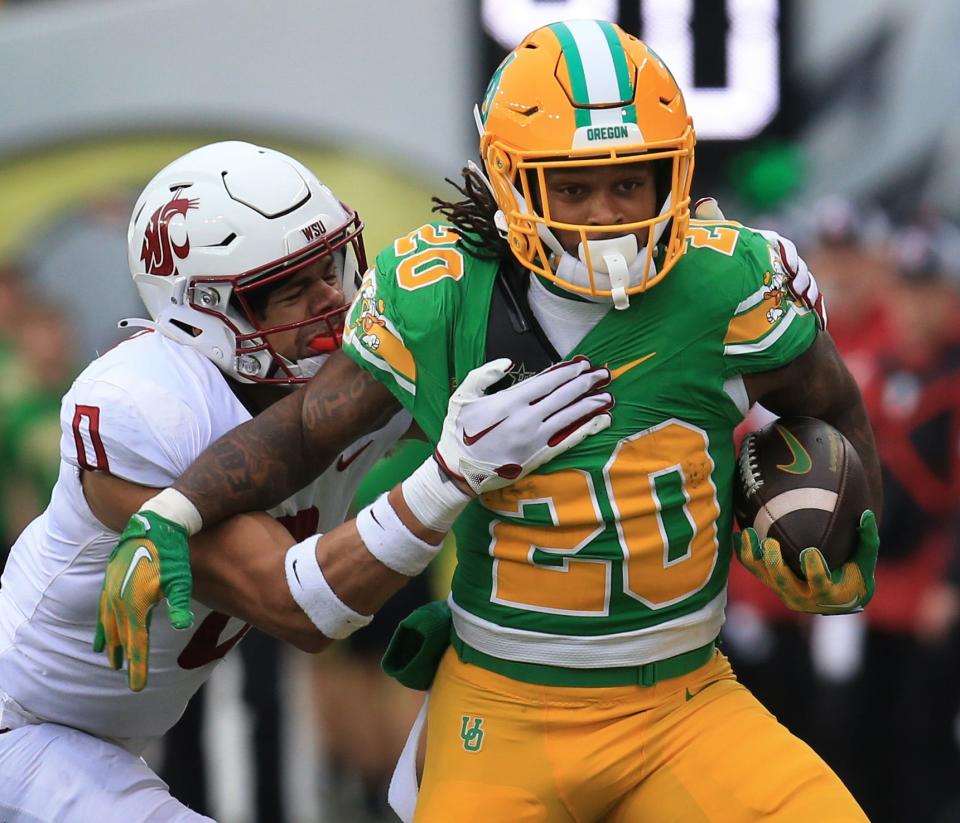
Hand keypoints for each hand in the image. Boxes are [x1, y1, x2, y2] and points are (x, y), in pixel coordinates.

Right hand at [94, 509, 193, 690]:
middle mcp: (119, 601)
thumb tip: (183, 626)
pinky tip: (103, 628)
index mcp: (136, 605)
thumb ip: (181, 604)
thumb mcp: (180, 580)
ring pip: (107, 623)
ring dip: (109, 642)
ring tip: (108, 657)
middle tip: (124, 676)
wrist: (153, 524)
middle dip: (123, 658)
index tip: (137, 688)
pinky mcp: (111, 579)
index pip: (137, 644)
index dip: (137, 667)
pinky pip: (102, 608)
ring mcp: (112, 589)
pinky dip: (101, 623)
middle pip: (121, 637)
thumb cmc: (172, 553)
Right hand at [435, 357, 612, 494]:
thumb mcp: (463, 397)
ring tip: (608, 394)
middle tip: (602, 373)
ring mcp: (536, 438)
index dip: (566, 372)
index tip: (581, 364)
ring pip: (570, 416)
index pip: (545, 382)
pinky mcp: (540, 455)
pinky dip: (587, 428)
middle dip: (585, 383)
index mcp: (509, 402)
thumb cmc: (459, 431)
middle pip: (563, 396)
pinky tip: (600, 420)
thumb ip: (484, 374)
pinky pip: (569, 439)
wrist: (459, 471)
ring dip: (591, 403)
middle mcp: (526, 418)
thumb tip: (508, 362)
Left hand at [693, 197, 826, 329]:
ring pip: (805, 278)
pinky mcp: (796, 294)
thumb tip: (705, 202)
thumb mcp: (725, 242)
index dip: (786, 253)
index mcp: (769, 245)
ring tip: (800, 296)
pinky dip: (811, 298)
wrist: (735, 291)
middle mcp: (783, 259)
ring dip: (806, 286)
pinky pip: (809, 294)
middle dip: (799, 272)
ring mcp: (792, 276)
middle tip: (794, 284)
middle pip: (797, 263)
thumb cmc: (732, 259)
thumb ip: (717, 221)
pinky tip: (807, 304)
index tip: (786, 264)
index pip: (781, 245)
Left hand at [735, 510, 878, 613]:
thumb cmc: (854, 575)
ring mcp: (783, 590)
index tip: (810, 552)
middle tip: (770, 544)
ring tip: (748, 533)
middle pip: (784, 582)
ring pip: (763, 575)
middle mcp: (802, 596)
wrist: (837, 598)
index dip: (814, 570)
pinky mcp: (771, 582)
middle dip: (775, 564)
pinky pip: (753, 568)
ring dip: (753, 555)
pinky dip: (744, 552)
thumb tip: (867, 514)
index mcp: (828, 593)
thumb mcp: (865, 560)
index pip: (820, 583)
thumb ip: (867, 539)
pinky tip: (739, 534)